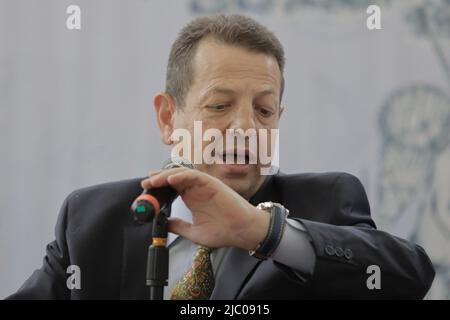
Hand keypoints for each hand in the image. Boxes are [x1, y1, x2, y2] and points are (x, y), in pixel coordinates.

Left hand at [141, 168, 269, 249]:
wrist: (242, 231)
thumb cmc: (224, 232)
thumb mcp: (194, 232)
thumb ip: (179, 227)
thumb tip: (164, 224)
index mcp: (192, 198)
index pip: (172, 188)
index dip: (159, 187)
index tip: (146, 190)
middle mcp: (197, 190)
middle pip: (174, 178)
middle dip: (158, 179)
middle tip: (145, 183)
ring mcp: (204, 185)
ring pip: (182, 174)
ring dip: (166, 176)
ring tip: (154, 180)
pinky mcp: (212, 183)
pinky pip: (194, 175)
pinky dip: (182, 175)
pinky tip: (171, 179)